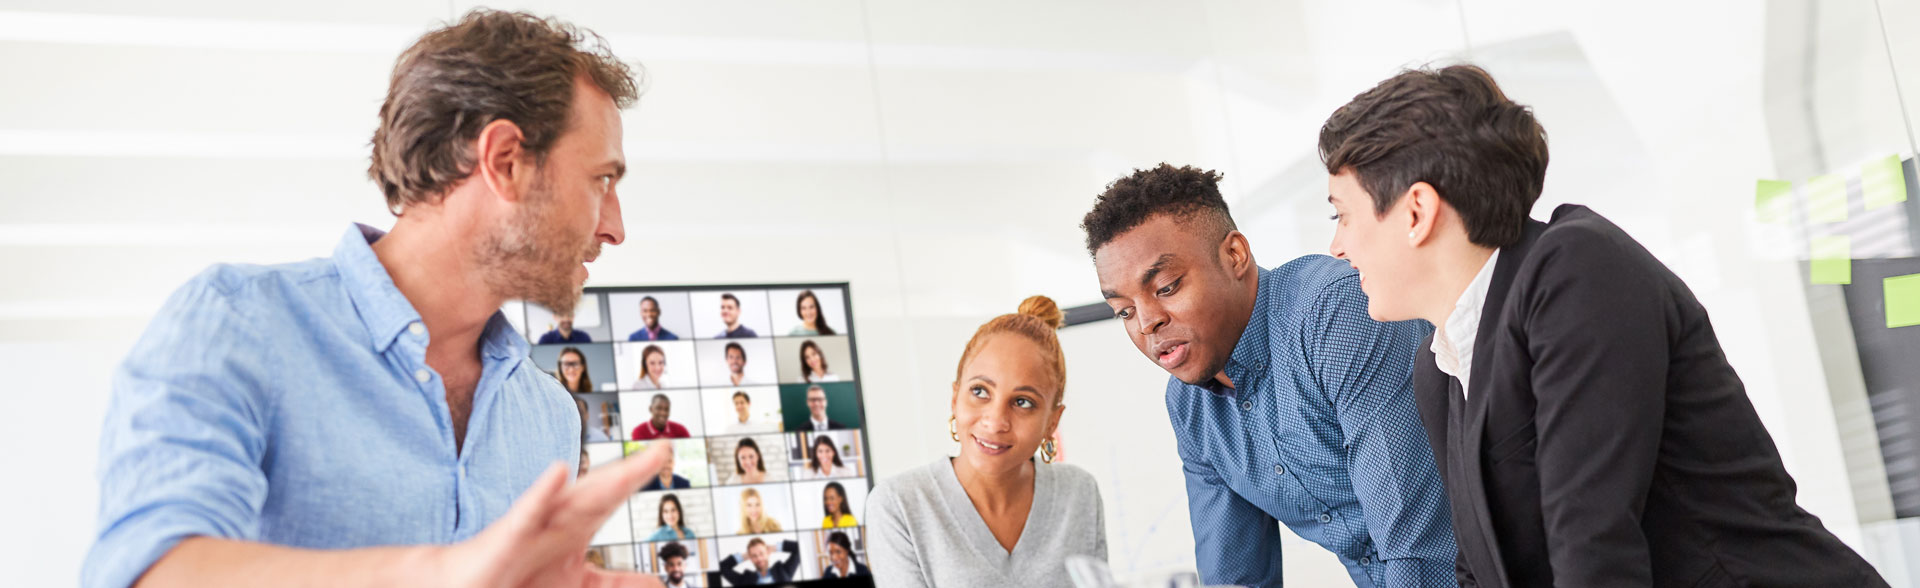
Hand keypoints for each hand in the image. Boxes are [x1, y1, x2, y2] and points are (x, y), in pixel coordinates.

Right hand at [433, 441, 671, 587]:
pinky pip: (526, 514)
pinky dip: (542, 493)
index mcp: (574, 528)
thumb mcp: (578, 585)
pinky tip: (559, 471)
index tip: (665, 449)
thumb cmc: (519, 580)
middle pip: (600, 490)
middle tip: (664, 448)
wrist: (465, 585)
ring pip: (570, 499)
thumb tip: (656, 584)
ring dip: (600, 481)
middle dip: (631, 471)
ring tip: (632, 466)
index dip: (638, 474)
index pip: (612, 496)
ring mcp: (532, 527)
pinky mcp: (507, 539)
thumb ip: (616, 583)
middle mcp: (557, 521)